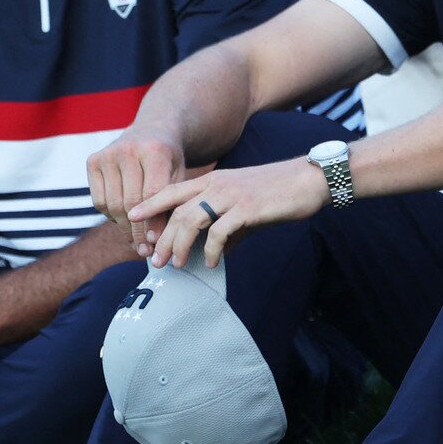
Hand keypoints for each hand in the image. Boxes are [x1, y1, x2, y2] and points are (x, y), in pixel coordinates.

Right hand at [87, 124, 186, 257]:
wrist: (152, 131)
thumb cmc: (168, 162)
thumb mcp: (177, 178)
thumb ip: (168, 207)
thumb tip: (153, 242)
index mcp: (155, 150)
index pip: (152, 195)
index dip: (153, 223)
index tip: (155, 244)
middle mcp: (128, 148)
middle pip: (130, 202)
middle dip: (138, 231)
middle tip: (144, 250)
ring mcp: (108, 153)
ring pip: (113, 204)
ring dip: (123, 228)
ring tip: (135, 240)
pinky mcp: (93, 160)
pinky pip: (98, 201)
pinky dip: (110, 215)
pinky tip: (123, 220)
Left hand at [131, 157, 327, 268]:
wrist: (309, 179)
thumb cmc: (276, 194)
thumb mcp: (244, 206)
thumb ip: (226, 226)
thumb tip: (215, 251)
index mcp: (213, 180)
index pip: (172, 190)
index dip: (150, 204)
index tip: (133, 219)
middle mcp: (217, 184)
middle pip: (176, 210)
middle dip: (161, 237)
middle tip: (154, 260)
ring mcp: (231, 195)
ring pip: (191, 219)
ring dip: (179, 245)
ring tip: (176, 264)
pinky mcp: (247, 208)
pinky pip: (219, 232)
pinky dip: (211, 250)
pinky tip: (212, 263)